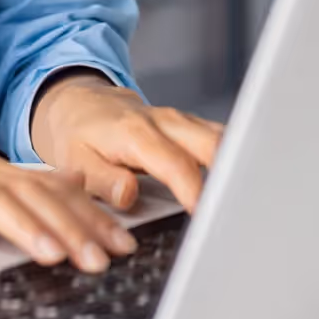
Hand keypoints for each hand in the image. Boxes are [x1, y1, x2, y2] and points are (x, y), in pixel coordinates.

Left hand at [28, 74, 223, 212]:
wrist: (80, 102)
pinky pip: (217, 138)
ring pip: (221, 138)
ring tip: (243, 202)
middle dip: (230, 175)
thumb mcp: (75, 161)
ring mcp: (181, 121)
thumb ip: (103, 180)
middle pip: (212, 143)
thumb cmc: (78, 134)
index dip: (195, 192)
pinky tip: (236, 183)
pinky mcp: (189, 125)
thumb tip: (129, 193)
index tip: (207, 217)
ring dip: (235, 166)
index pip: (176, 165)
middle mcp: (164, 122)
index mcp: (135, 133)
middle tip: (235, 212)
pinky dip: (230, 158)